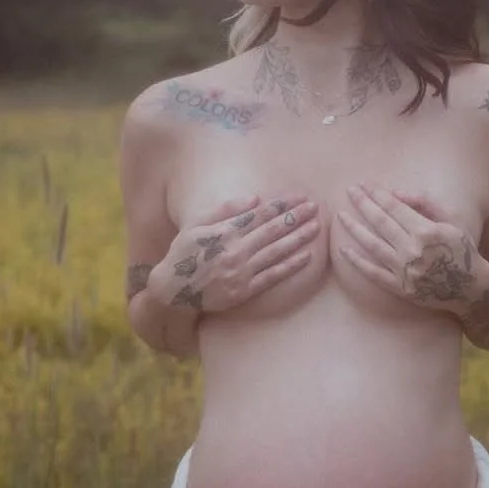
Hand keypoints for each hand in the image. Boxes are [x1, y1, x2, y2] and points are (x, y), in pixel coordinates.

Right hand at [150, 192, 320, 317]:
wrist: (172, 291)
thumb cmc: (183, 253)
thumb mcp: (196, 224)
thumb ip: (224, 210)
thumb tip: (254, 198)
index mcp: (224, 232)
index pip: (260, 215)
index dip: (282, 205)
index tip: (299, 197)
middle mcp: (235, 250)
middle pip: (272, 231)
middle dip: (296, 217)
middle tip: (314, 207)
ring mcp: (241, 272)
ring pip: (276, 252)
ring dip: (298, 238)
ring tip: (316, 227)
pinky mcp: (244, 290)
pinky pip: (272, 276)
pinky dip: (290, 266)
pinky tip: (306, 256)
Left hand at [335, 184, 488, 319]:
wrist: (471, 288)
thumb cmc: (461, 250)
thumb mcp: (451, 220)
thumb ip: (424, 203)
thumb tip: (396, 193)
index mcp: (426, 230)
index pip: (395, 208)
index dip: (377, 195)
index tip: (364, 185)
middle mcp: (413, 249)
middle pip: (380, 222)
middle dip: (362, 204)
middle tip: (349, 190)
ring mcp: (404, 270)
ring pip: (372, 245)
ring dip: (354, 229)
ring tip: (341, 216)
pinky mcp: (399, 288)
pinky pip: (373, 273)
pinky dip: (357, 262)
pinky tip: (344, 250)